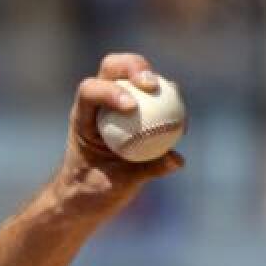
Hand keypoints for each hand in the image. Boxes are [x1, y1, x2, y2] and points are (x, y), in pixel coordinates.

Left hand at [55, 52, 184, 220]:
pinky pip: (155, 101)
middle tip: (153, 85)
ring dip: (157, 82)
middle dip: (134, 67)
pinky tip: (182, 124)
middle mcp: (98, 105)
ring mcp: (118, 105)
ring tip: (174, 97)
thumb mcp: (115, 185)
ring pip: (136, 78)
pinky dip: (169, 105)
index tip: (130, 107)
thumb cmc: (91, 192)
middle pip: (113, 68)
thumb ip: (145, 170)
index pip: (90, 90)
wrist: (87, 197)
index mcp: (82, 118)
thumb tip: (176, 159)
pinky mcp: (137, 114)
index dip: (109, 91)